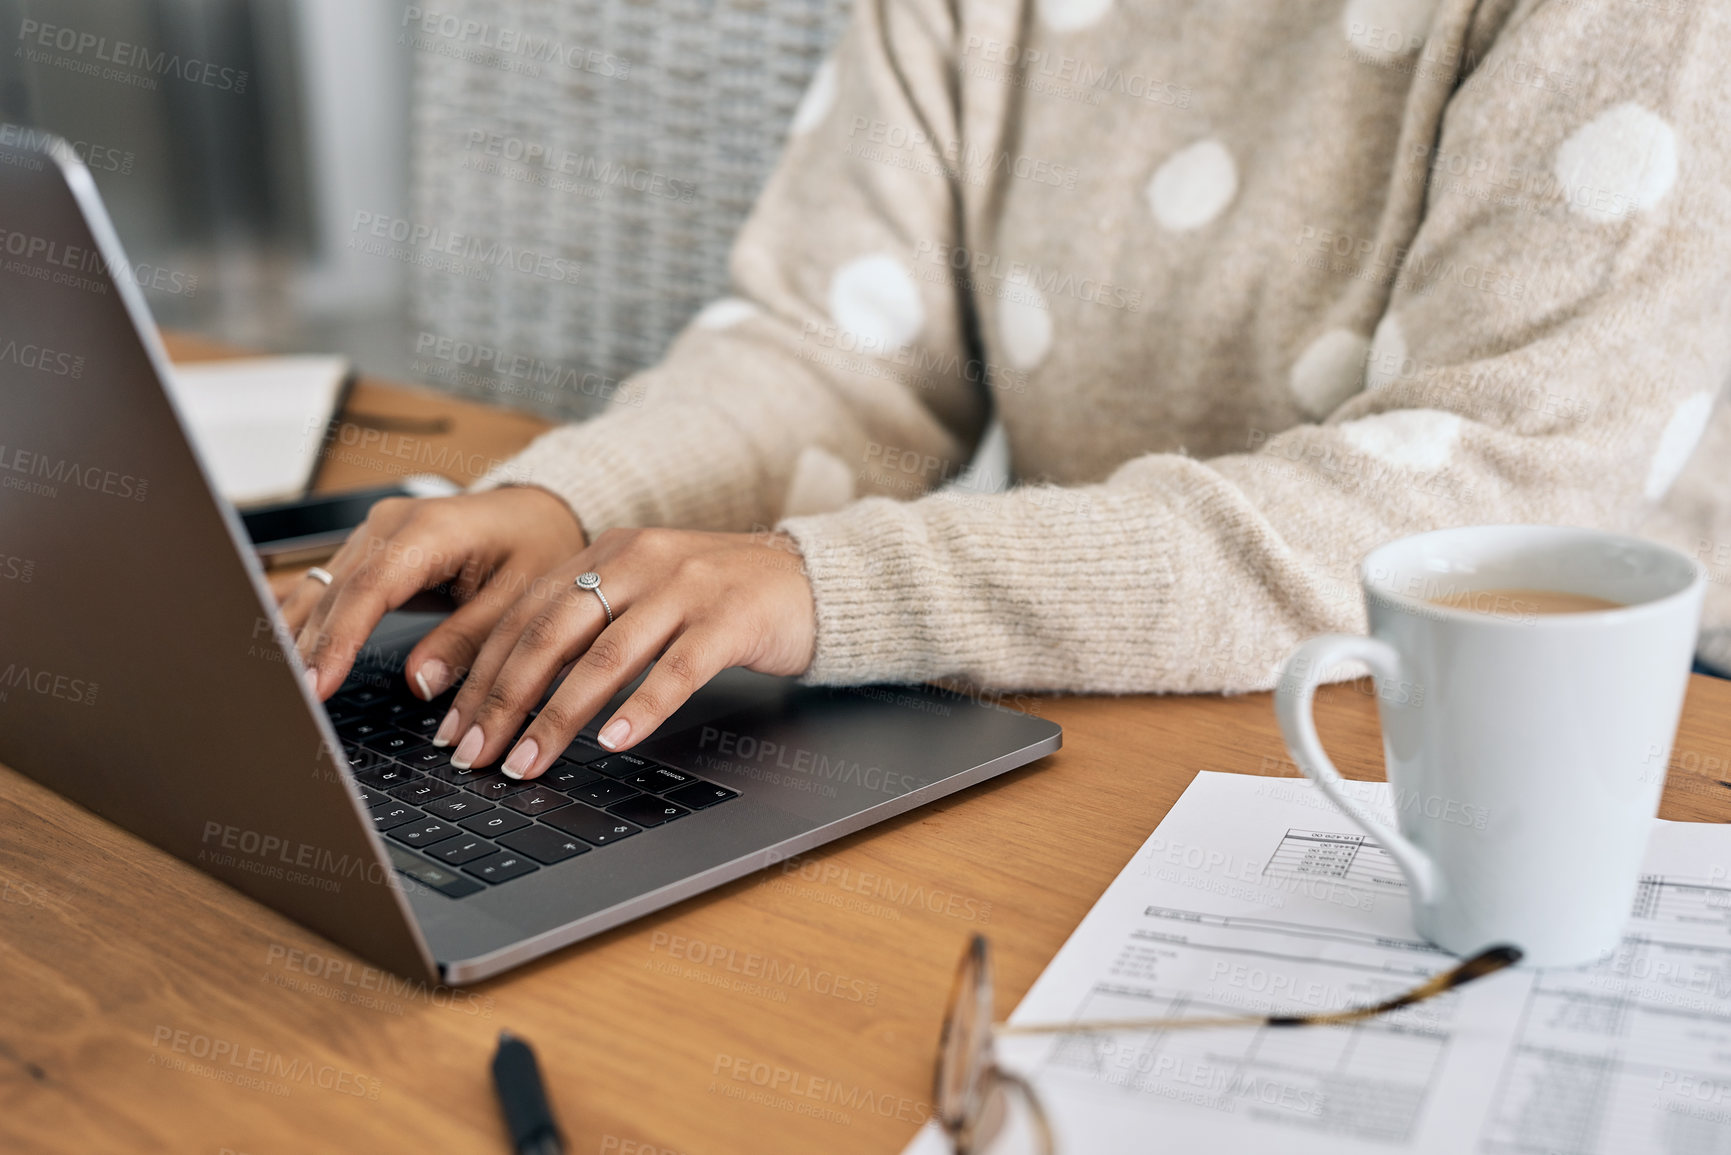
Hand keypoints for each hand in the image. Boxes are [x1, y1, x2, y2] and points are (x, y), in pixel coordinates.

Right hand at [282, 487, 585, 698]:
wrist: (535, 512)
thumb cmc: (535, 547)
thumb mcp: (518, 598)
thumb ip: (468, 640)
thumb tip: (419, 683)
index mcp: (431, 530)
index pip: (369, 589)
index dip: (338, 640)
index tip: (317, 685)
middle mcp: (391, 523)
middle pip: (335, 592)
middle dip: (307, 649)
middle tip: (289, 705)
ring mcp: (373, 531)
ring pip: (321, 589)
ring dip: (296, 638)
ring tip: (278, 690)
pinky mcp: (367, 546)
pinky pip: (328, 586)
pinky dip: (305, 622)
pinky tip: (282, 655)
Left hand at [439, 528, 816, 778]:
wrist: (809, 577)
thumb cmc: (719, 599)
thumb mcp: (644, 593)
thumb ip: (587, 622)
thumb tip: (511, 689)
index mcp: (606, 552)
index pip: (524, 612)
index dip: (480, 671)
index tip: (452, 726)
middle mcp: (638, 560)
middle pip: (551, 633)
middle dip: (503, 700)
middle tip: (475, 755)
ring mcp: (686, 587)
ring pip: (605, 655)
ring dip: (558, 716)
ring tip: (529, 761)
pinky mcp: (730, 618)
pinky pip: (676, 669)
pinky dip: (640, 708)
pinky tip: (614, 742)